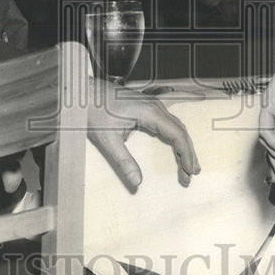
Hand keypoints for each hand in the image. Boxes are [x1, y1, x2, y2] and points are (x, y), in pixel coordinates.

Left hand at [86, 79, 200, 190]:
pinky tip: (175, 147)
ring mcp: (151, 104)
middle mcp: (154, 106)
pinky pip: (167, 121)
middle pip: (180, 130)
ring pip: (176, 125)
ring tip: (188, 164)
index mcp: (149, 112)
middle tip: (191, 174)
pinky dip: (175, 136)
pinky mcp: (145, 106)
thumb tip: (137, 182)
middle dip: (188, 153)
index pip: (177, 134)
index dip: (186, 153)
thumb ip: (124, 161)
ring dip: (183, 144)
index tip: (189, 171)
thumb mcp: (107, 139)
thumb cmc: (93, 110)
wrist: (82, 91)